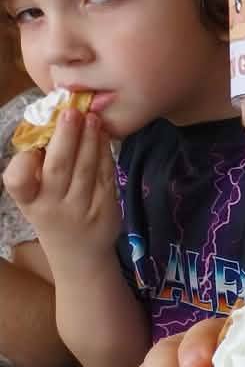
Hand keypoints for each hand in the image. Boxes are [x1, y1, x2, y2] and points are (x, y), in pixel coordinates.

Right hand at [3, 108, 119, 265]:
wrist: (80, 254)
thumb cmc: (52, 213)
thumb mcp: (35, 197)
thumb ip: (37, 169)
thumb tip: (52, 122)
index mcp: (28, 201)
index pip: (17, 182)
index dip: (23, 163)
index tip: (33, 145)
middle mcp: (52, 206)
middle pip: (58, 168)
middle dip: (65, 138)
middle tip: (72, 112)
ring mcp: (81, 208)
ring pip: (86, 169)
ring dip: (90, 140)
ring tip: (92, 118)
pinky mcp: (106, 207)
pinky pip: (105, 175)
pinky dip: (105, 153)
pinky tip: (104, 136)